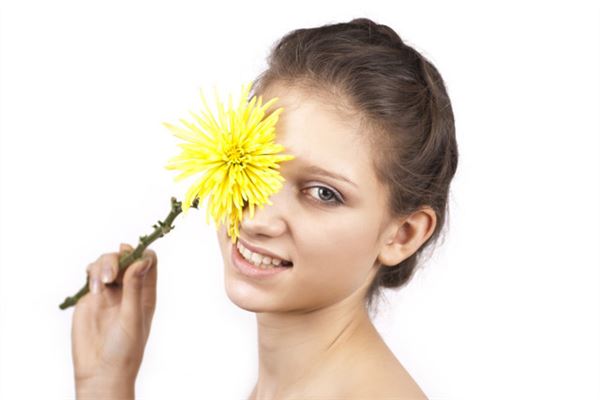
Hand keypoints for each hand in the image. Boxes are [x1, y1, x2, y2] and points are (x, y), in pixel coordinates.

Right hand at [71, 243, 156, 395]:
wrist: (100, 370)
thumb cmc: (124, 349)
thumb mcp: (132, 318)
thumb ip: (135, 289)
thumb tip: (141, 260)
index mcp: (145, 292)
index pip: (148, 262)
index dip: (141, 253)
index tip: (132, 258)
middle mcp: (128, 288)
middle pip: (125, 257)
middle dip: (117, 258)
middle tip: (110, 276)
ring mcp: (109, 291)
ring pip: (106, 262)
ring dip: (103, 265)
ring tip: (101, 284)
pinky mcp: (91, 296)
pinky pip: (91, 273)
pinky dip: (91, 273)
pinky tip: (93, 289)